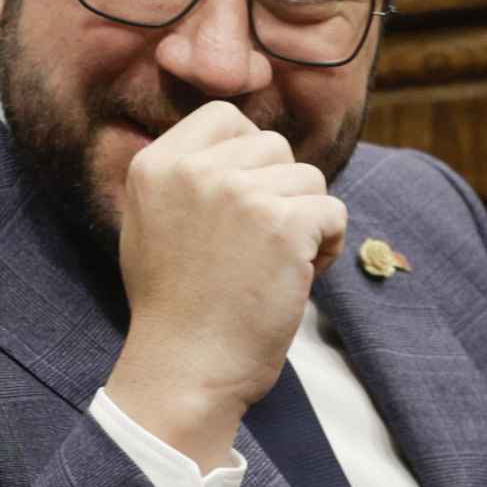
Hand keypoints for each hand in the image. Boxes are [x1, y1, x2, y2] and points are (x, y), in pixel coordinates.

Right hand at [105, 101, 346, 468]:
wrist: (186, 369)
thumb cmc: (176, 307)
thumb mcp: (153, 222)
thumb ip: (188, 176)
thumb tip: (243, 142)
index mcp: (157, 164)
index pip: (225, 117)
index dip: (249, 154)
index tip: (246, 199)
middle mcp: (196, 170)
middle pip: (274, 146)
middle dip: (281, 190)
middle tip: (262, 243)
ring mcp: (240, 195)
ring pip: (310, 179)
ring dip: (307, 220)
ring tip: (277, 265)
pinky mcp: (284, 225)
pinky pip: (334, 212)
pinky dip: (328, 245)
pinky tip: (301, 276)